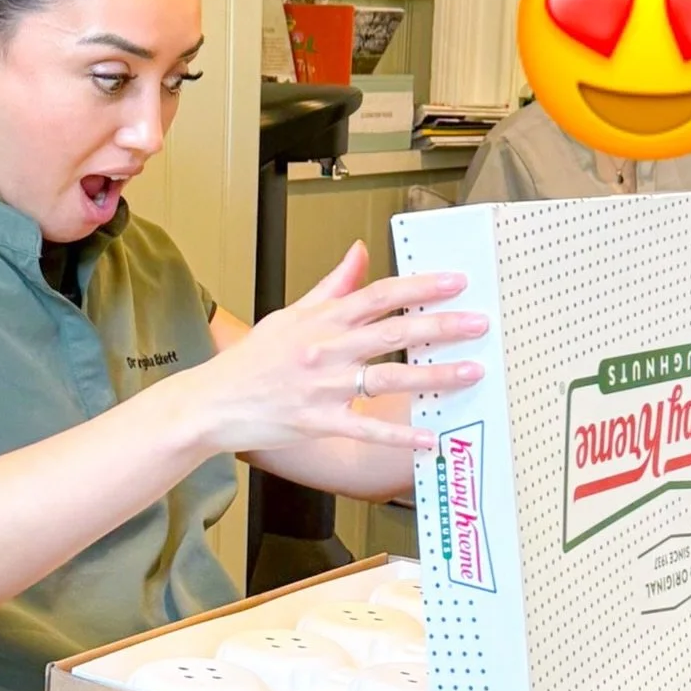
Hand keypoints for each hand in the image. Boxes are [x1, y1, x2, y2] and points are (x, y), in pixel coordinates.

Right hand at [171, 240, 486, 455]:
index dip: (420, 287)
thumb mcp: (290, 314)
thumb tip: (359, 252)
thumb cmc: (251, 362)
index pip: (379, 295)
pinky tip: (430, 439)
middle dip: (441, 326)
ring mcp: (324, 388)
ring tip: (471, 373)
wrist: (212, 403)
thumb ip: (331, 285)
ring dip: (434, 376)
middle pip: (393, 332)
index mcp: (321, 320)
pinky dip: (400, 436)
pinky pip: (367, 428)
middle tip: (479, 323)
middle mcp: (326, 350)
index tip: (455, 282)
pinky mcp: (320, 422)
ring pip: (389, 378)